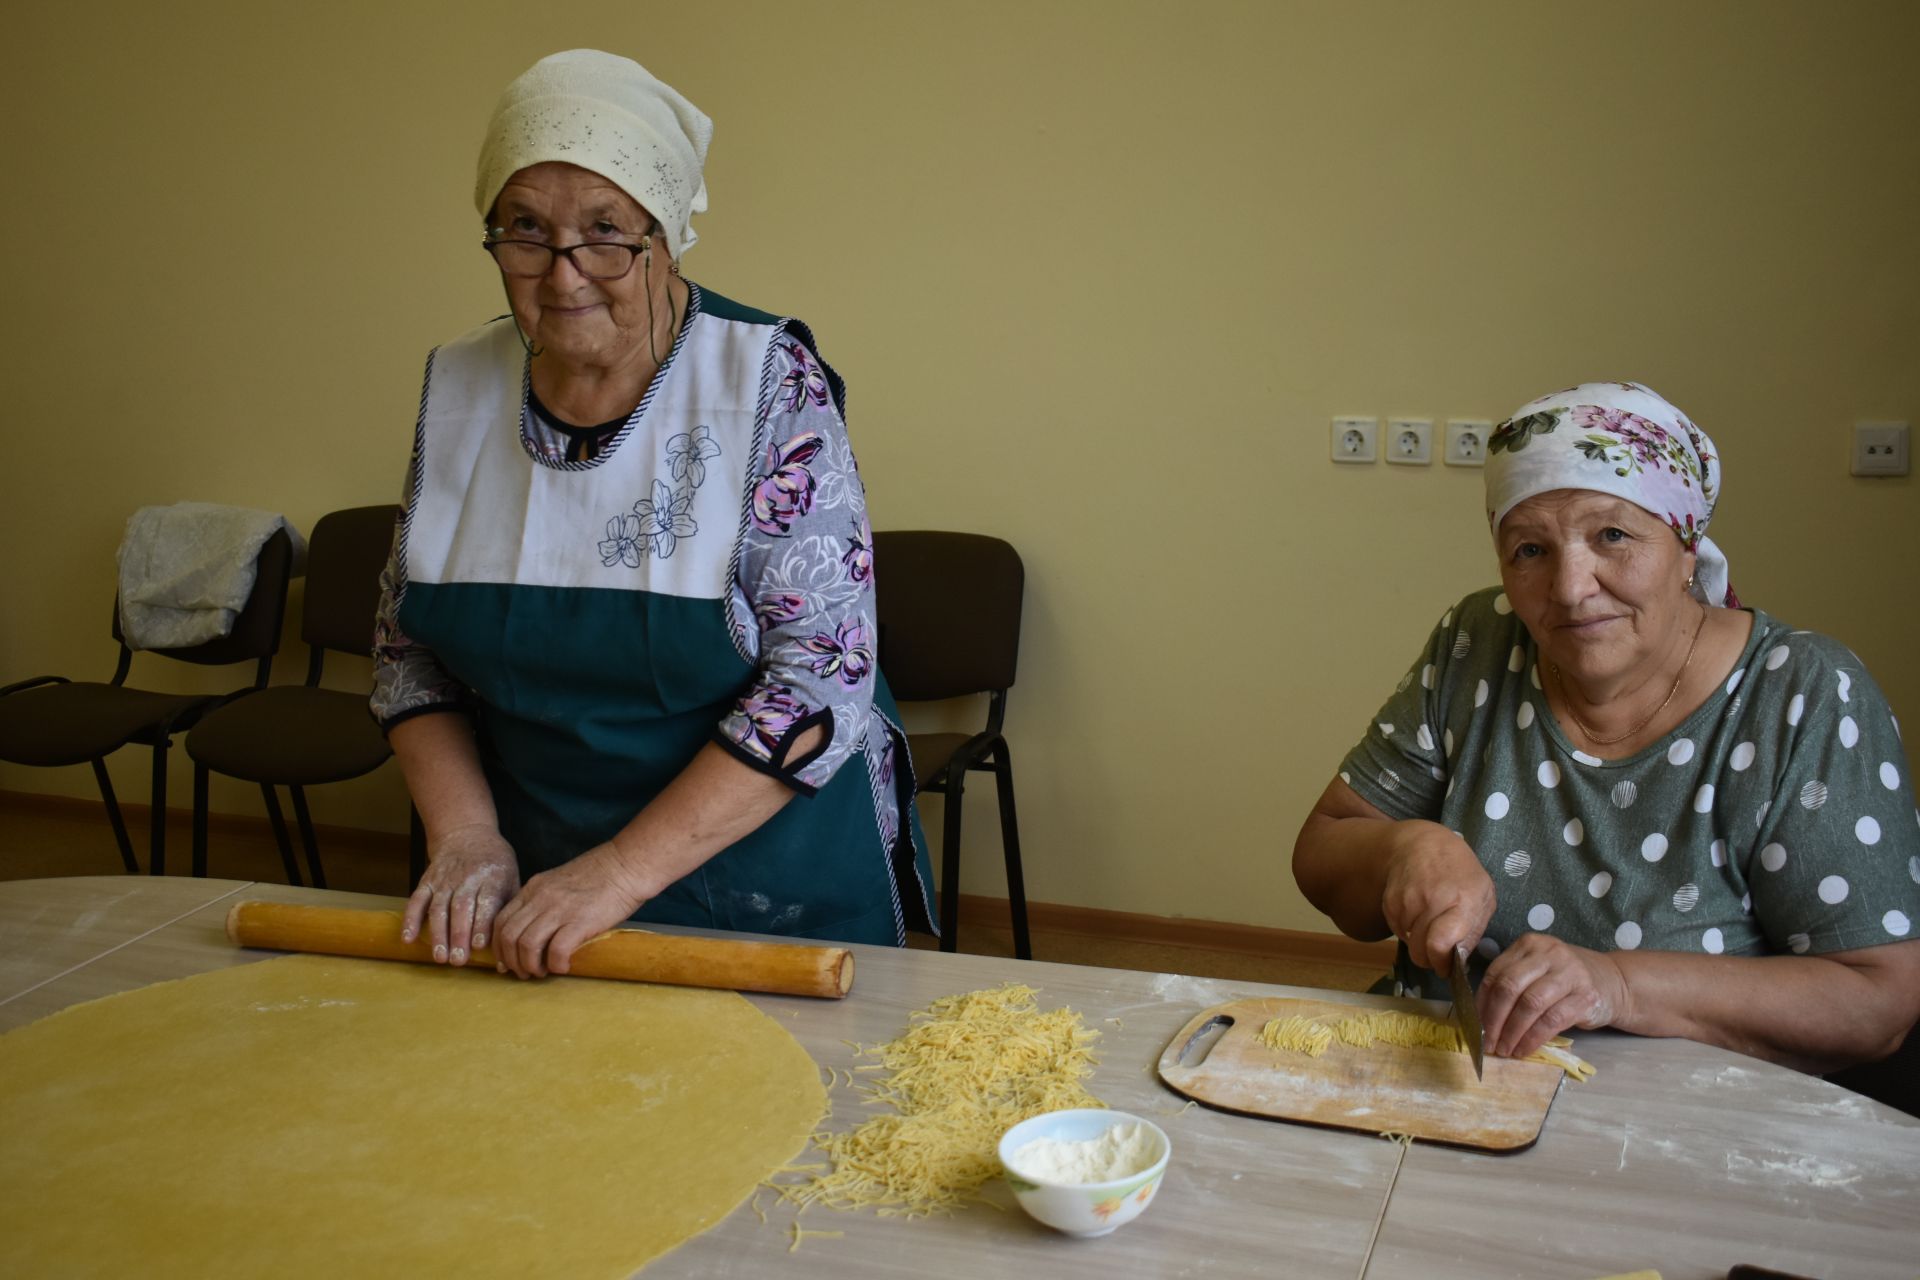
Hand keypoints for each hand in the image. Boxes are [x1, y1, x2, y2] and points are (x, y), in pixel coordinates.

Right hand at [401, 824, 519, 966]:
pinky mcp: (427, 881)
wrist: (467, 835)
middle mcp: (466, 878)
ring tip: (440, 957)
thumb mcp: (511, 877)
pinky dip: (410, 919)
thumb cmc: (495, 864)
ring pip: (438, 907)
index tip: (479, 946)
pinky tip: (408, 939)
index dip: (481, 924)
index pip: (486, 902)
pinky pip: (416, 900)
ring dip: (438, 933)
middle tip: (458, 960)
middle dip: (458, 935)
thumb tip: (512, 940)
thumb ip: (509, 906)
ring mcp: (444, 879)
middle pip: (461, 908)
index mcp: (492, 877)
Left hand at [489, 845, 652, 978]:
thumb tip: (537, 929)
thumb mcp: (560, 882)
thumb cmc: (600, 875)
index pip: (501, 921)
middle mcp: (540, 898)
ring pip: (527, 946)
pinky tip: (564, 966)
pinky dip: (556, 965)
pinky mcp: (580, 921)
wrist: (627, 864)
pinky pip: (556, 951)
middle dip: (512, 962)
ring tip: (543, 972)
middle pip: (509, 936)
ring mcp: (560, 909)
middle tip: (524, 973)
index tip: (507, 961)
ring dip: (531, 966)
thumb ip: (544, 901)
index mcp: (533, 888)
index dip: (499, 947)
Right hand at [1379, 822, 1495, 973]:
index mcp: (1462, 902)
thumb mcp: (1483, 896)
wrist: (1422, 844)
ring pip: (1408, 942)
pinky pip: (1396, 929)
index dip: (1441, 963)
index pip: (1441, 944)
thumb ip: (1474, 930)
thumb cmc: (1460, 872)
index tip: (1445, 967)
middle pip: (1420, 949)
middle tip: (1436, 952)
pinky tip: (1416, 914)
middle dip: (1428, 958)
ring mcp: (1407, 900)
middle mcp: (1432, 901)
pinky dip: (1406, 930)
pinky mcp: (1390, 901)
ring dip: (1417, 941)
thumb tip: (1459, 961)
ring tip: (1429, 924)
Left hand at [1479, 933, 1626, 1060]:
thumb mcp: (1535, 971)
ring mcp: (1570, 972)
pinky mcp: (1586, 995)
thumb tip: (1479, 1019)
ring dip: (1513, 1032)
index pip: (1495, 973)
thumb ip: (1511, 984)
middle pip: (1510, 987)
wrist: (1612, 981)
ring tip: (1505, 1050)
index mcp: (1529, 944)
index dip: (1482, 1004)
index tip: (1474, 1027)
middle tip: (1488, 1043)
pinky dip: (1533, 1038)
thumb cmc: (1563, 980)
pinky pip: (1552, 1020)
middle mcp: (1549, 953)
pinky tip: (1524, 1049)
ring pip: (1530, 1005)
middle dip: (1494, 1020)